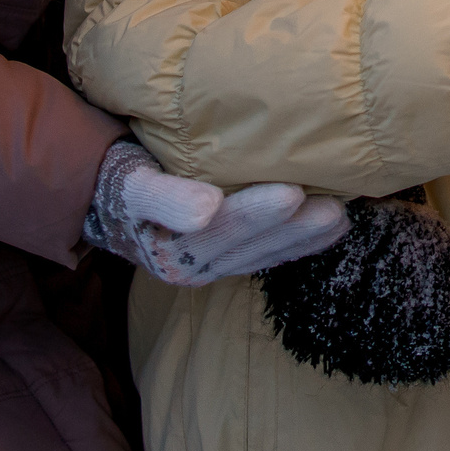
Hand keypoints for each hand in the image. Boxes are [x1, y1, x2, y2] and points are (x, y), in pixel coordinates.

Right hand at [83, 140, 349, 286]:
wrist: (106, 196)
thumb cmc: (120, 181)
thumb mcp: (132, 186)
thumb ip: (165, 197)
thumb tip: (207, 208)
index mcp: (173, 255)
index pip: (221, 231)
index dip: (257, 213)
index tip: (293, 193)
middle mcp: (196, 268)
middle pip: (251, 246)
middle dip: (295, 229)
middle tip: (337, 208)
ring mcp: (213, 265)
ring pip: (265, 253)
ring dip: (304, 238)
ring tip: (343, 218)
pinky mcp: (225, 257)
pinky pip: (266, 253)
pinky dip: (297, 241)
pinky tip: (328, 229)